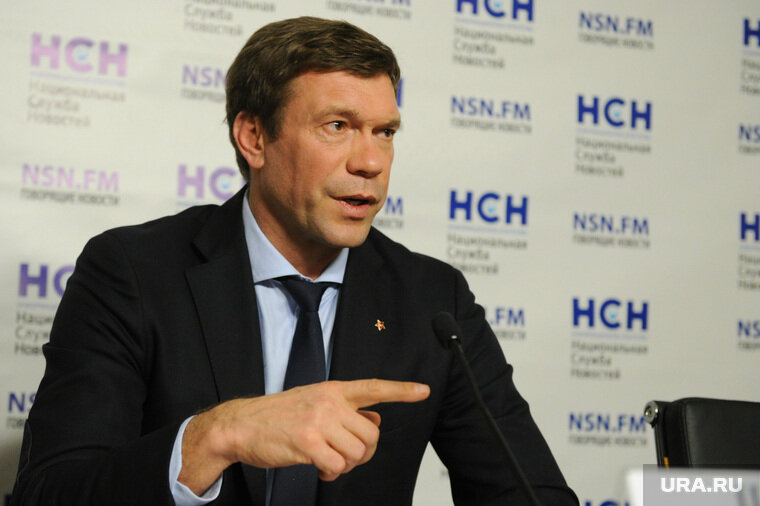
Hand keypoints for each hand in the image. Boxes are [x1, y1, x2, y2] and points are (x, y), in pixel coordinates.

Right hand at [178, 379, 429, 493]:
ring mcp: (319, 422)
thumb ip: (347, 411)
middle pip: (371, 435)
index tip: (423, 390)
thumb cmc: (280, 416)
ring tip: (330, 461)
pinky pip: (338, 466)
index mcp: (333, 390)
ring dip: (347, 465)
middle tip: (346, 456)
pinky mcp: (308, 443)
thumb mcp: (316, 403)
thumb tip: (375, 420)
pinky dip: (333, 473)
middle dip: (363, 453)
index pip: (374, 387)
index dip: (401, 390)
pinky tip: (321, 468)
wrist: (242, 425)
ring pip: (358, 453)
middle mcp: (329, 402)